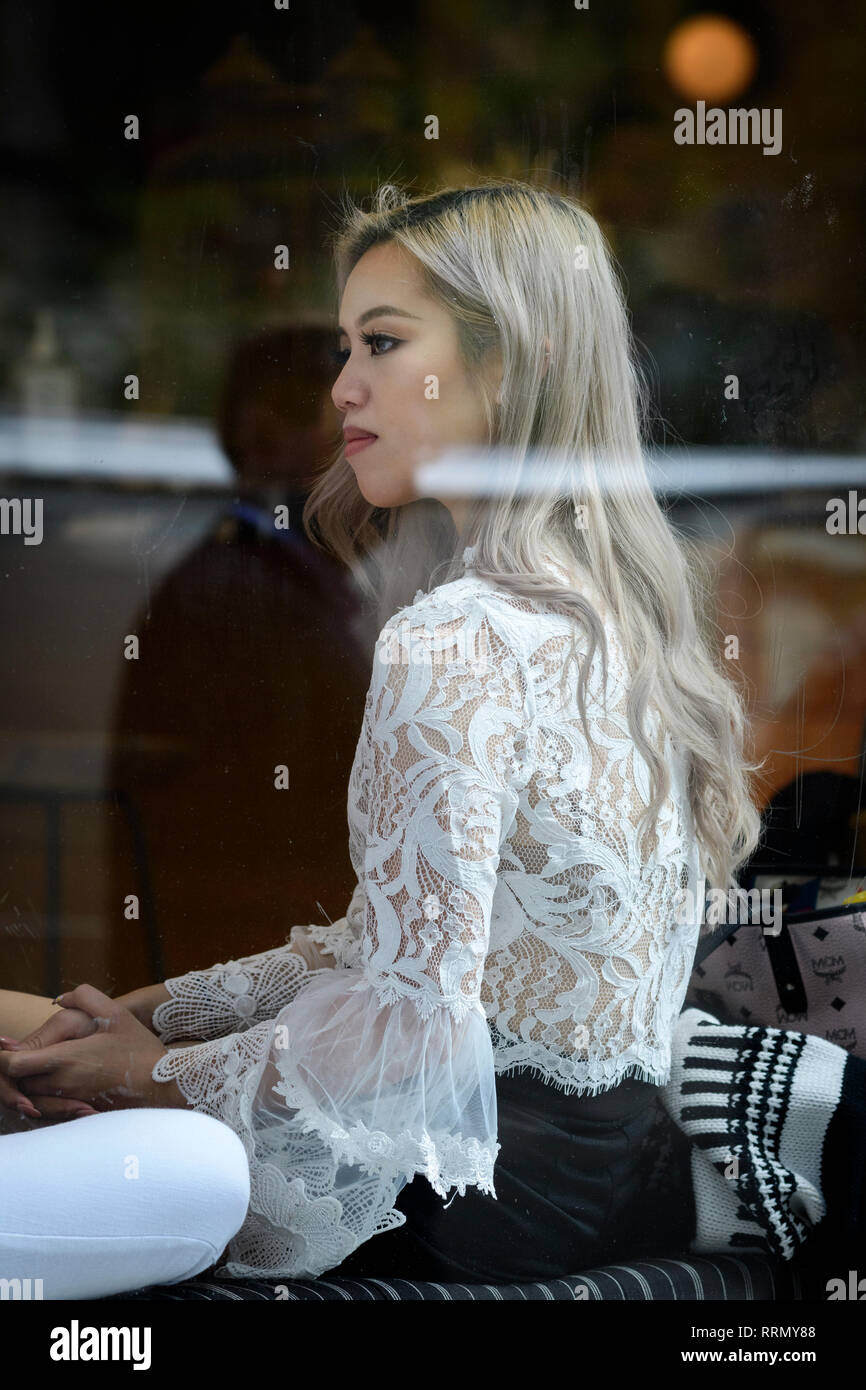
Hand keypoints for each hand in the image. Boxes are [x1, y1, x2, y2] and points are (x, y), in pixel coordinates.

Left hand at [0, 984, 185, 1112]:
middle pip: (17, 1083)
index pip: (14, 1064)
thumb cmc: (140, 1050)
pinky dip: (40, 1098)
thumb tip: (60, 998)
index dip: (2, 1057)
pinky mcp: (77, 1112)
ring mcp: (69, 1101)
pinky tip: (52, 1084)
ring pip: (29, 1097)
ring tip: (31, 1069)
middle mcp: (62, 1084)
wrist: (164, 1086)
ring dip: (26, 1084)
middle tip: (13, 1055)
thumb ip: (86, 997)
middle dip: (12, 1071)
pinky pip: (47, 1108)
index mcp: (66, 1059)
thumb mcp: (117, 1014)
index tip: (4, 1046)